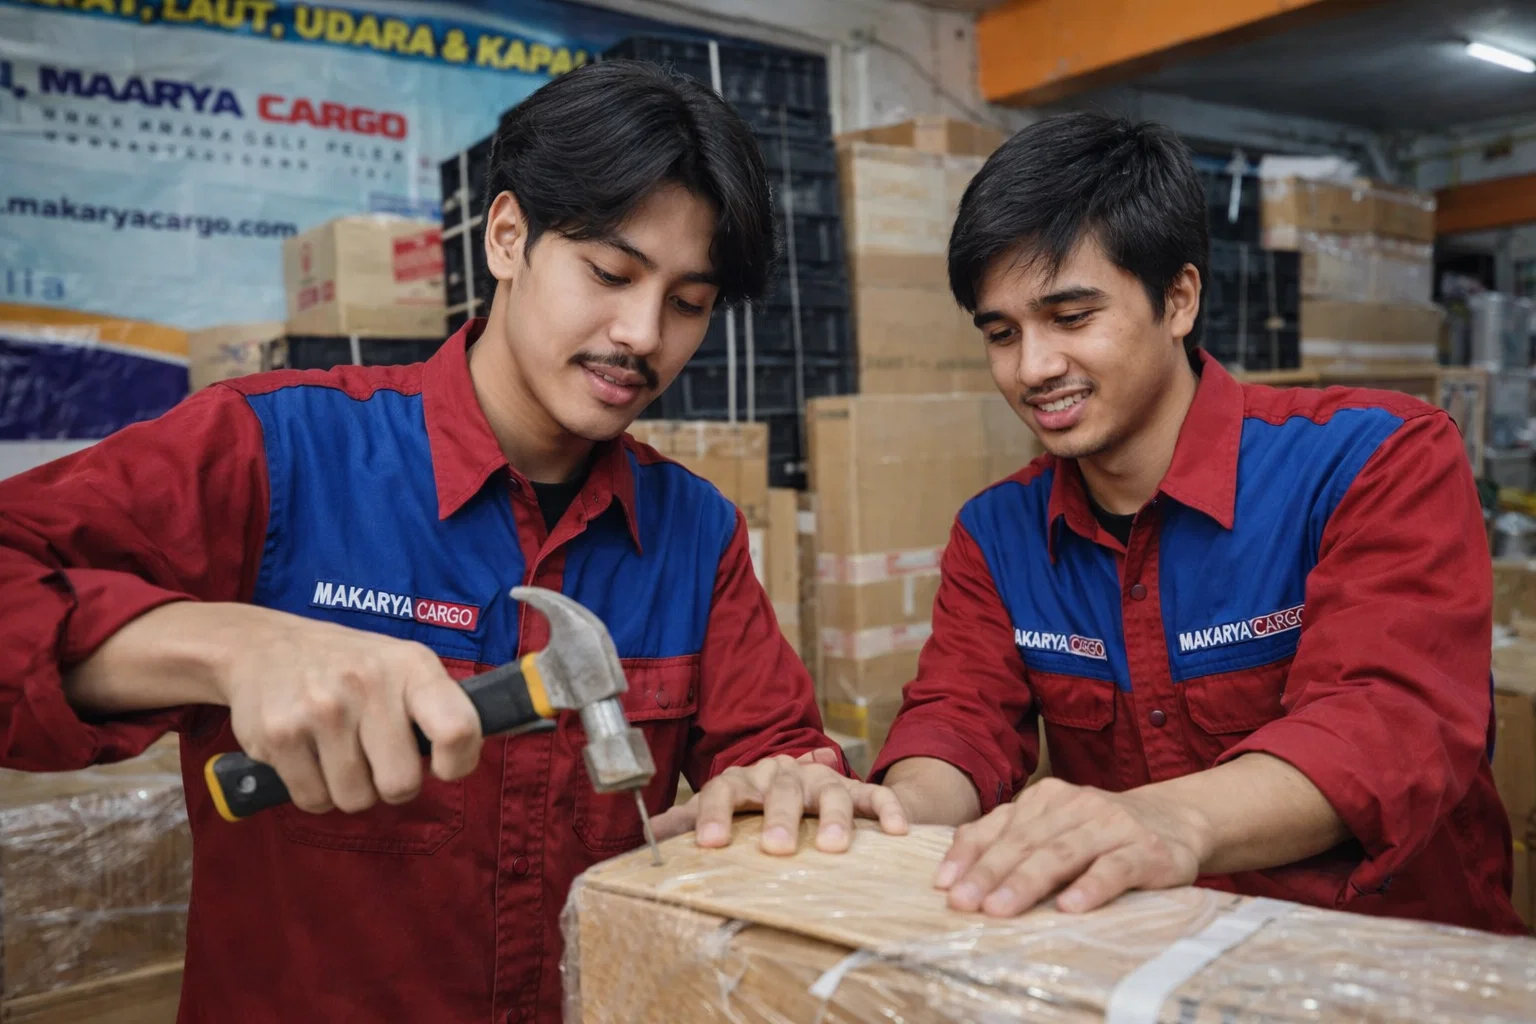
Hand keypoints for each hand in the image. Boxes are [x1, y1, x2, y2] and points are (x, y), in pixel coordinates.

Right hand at [216, 607, 481, 814]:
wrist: (259, 646)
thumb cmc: (347, 665)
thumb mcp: (400, 665)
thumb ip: (436, 707)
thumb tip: (464, 756)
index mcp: (411, 666)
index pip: (457, 729)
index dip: (458, 764)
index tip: (443, 766)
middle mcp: (368, 683)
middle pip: (401, 785)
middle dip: (390, 784)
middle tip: (375, 758)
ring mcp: (321, 709)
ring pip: (355, 799)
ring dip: (349, 789)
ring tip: (337, 750)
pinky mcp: (279, 734)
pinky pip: (313, 800)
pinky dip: (314, 790)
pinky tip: (308, 754)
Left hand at [650, 752, 908, 854]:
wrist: (796, 778)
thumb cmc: (750, 805)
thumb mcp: (717, 810)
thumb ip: (686, 823)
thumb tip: (647, 838)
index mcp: (744, 780)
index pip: (724, 789)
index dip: (715, 813)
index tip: (709, 843)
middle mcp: (783, 775)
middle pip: (780, 790)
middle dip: (778, 817)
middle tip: (775, 849)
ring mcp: (821, 781)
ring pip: (829, 791)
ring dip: (832, 817)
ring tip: (831, 847)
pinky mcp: (854, 790)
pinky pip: (874, 795)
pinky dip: (887, 808)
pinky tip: (898, 830)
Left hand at [935, 778, 1208, 915]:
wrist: (1176, 818)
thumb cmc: (1100, 831)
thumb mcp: (1054, 826)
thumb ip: (1010, 838)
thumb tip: (953, 870)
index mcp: (1045, 798)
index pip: (998, 827)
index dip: (968, 855)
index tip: (943, 884)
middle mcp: (1074, 805)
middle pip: (1024, 842)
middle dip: (989, 873)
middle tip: (963, 903)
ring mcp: (1111, 825)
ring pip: (1061, 854)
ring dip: (1027, 882)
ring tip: (1000, 909)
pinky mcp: (1145, 850)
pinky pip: (1114, 869)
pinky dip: (1091, 887)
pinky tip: (1070, 907)